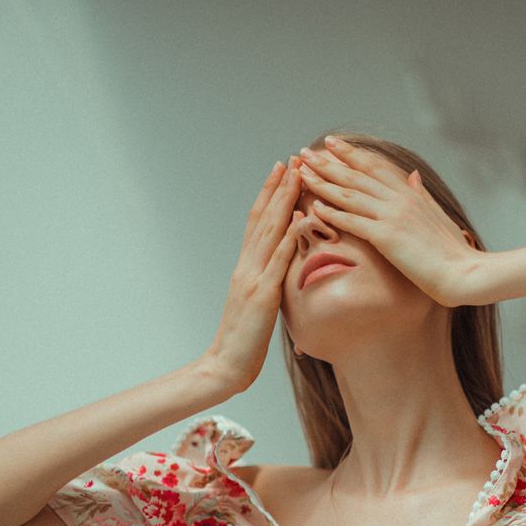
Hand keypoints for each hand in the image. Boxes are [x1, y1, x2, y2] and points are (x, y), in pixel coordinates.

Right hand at [204, 157, 303, 392]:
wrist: (225, 367)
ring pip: (269, 231)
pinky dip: (289, 238)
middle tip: (294, 158)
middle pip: (263, 218)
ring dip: (284, 201)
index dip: (271, 194)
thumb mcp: (259, 305)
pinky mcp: (261, 296)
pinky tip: (300, 219)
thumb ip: (268, 283)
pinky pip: (277, 262)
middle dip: (279, 186)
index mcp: (247, 267)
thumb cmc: (244, 341)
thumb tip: (282, 269)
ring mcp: (252, 279)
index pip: (259, 222)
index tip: (285, 169)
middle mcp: (247, 266)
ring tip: (298, 175)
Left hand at [295, 136, 487, 306]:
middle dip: (328, 163)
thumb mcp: (438, 215)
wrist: (465, 273)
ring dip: (323, 182)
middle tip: (304, 153)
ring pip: (349, 194)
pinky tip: (314, 207)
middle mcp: (400, 199)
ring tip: (302, 173)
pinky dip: (332, 213)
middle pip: (357, 175)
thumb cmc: (453, 252)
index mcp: (411, 194)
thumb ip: (421, 194)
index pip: (375, 167)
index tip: (332, 144)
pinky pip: (353, 221)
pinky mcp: (387, 237)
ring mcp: (393, 216)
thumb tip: (413, 174)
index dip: (352, 154)